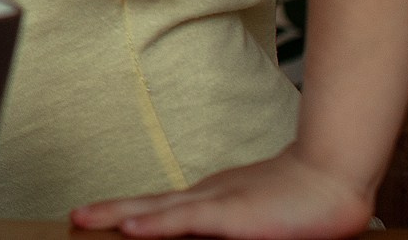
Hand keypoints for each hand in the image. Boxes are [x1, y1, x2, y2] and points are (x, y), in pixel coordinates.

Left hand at [69, 149, 374, 237]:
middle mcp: (204, 198)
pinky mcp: (233, 213)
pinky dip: (158, 224)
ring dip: (119, 215)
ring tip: (84, 219)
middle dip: (108, 212)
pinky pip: (188, 220)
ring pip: (158, 210)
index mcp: (208, 202)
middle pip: (148, 206)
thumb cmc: (299, 205)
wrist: (333, 178)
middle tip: (74, 217)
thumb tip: (199, 230)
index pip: (160, 210)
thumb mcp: (253, 221)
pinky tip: (132, 228)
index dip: (128, 214)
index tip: (96, 219)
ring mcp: (216, 202)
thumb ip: (225, 227)